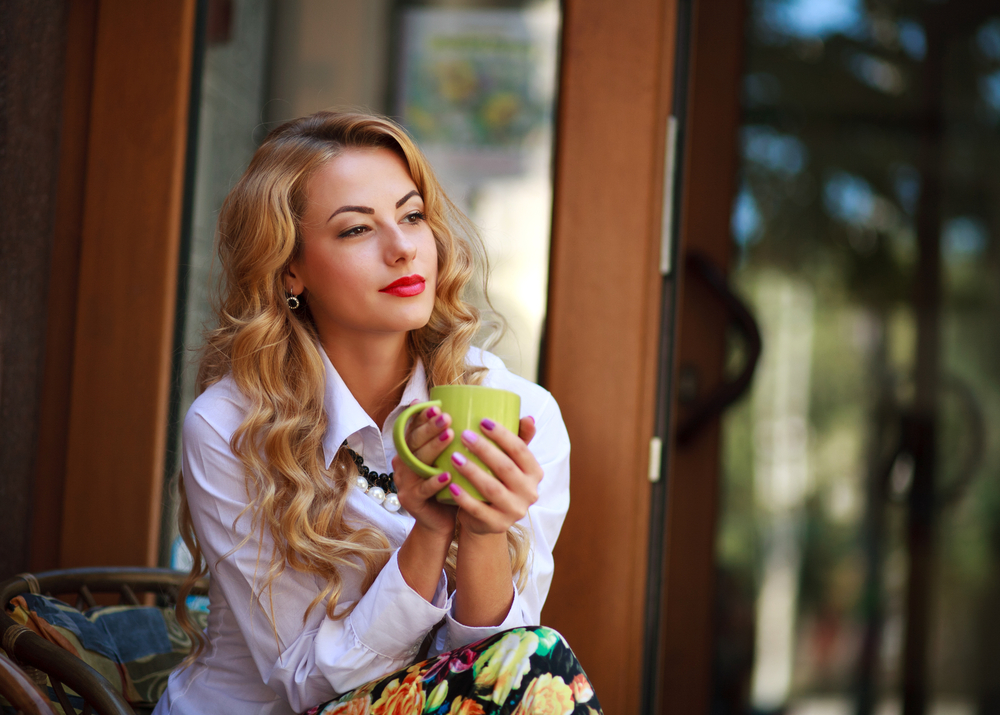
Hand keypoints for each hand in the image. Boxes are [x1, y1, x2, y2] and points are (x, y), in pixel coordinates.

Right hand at [392, 404, 456, 536]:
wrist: (439, 521)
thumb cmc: (448, 485)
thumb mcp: (448, 460)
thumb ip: (451, 440)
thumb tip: (471, 411)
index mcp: (410, 451)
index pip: (413, 429)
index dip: (422, 416)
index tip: (437, 406)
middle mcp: (403, 464)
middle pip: (414, 442)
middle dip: (430, 427)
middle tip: (446, 416)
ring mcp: (404, 482)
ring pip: (417, 462)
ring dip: (433, 448)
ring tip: (449, 435)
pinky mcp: (411, 500)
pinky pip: (422, 490)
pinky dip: (434, 482)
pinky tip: (448, 475)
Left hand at [446, 417, 540, 535]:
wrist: (487, 519)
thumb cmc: (497, 481)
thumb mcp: (510, 462)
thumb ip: (519, 440)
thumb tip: (528, 418)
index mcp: (534, 473)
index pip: (520, 450)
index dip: (502, 435)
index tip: (482, 421)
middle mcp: (529, 493)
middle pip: (505, 468)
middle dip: (484, 449)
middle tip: (463, 435)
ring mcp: (514, 511)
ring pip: (492, 489)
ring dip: (472, 471)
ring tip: (454, 457)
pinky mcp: (497, 524)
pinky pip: (479, 510)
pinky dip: (465, 498)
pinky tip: (451, 485)